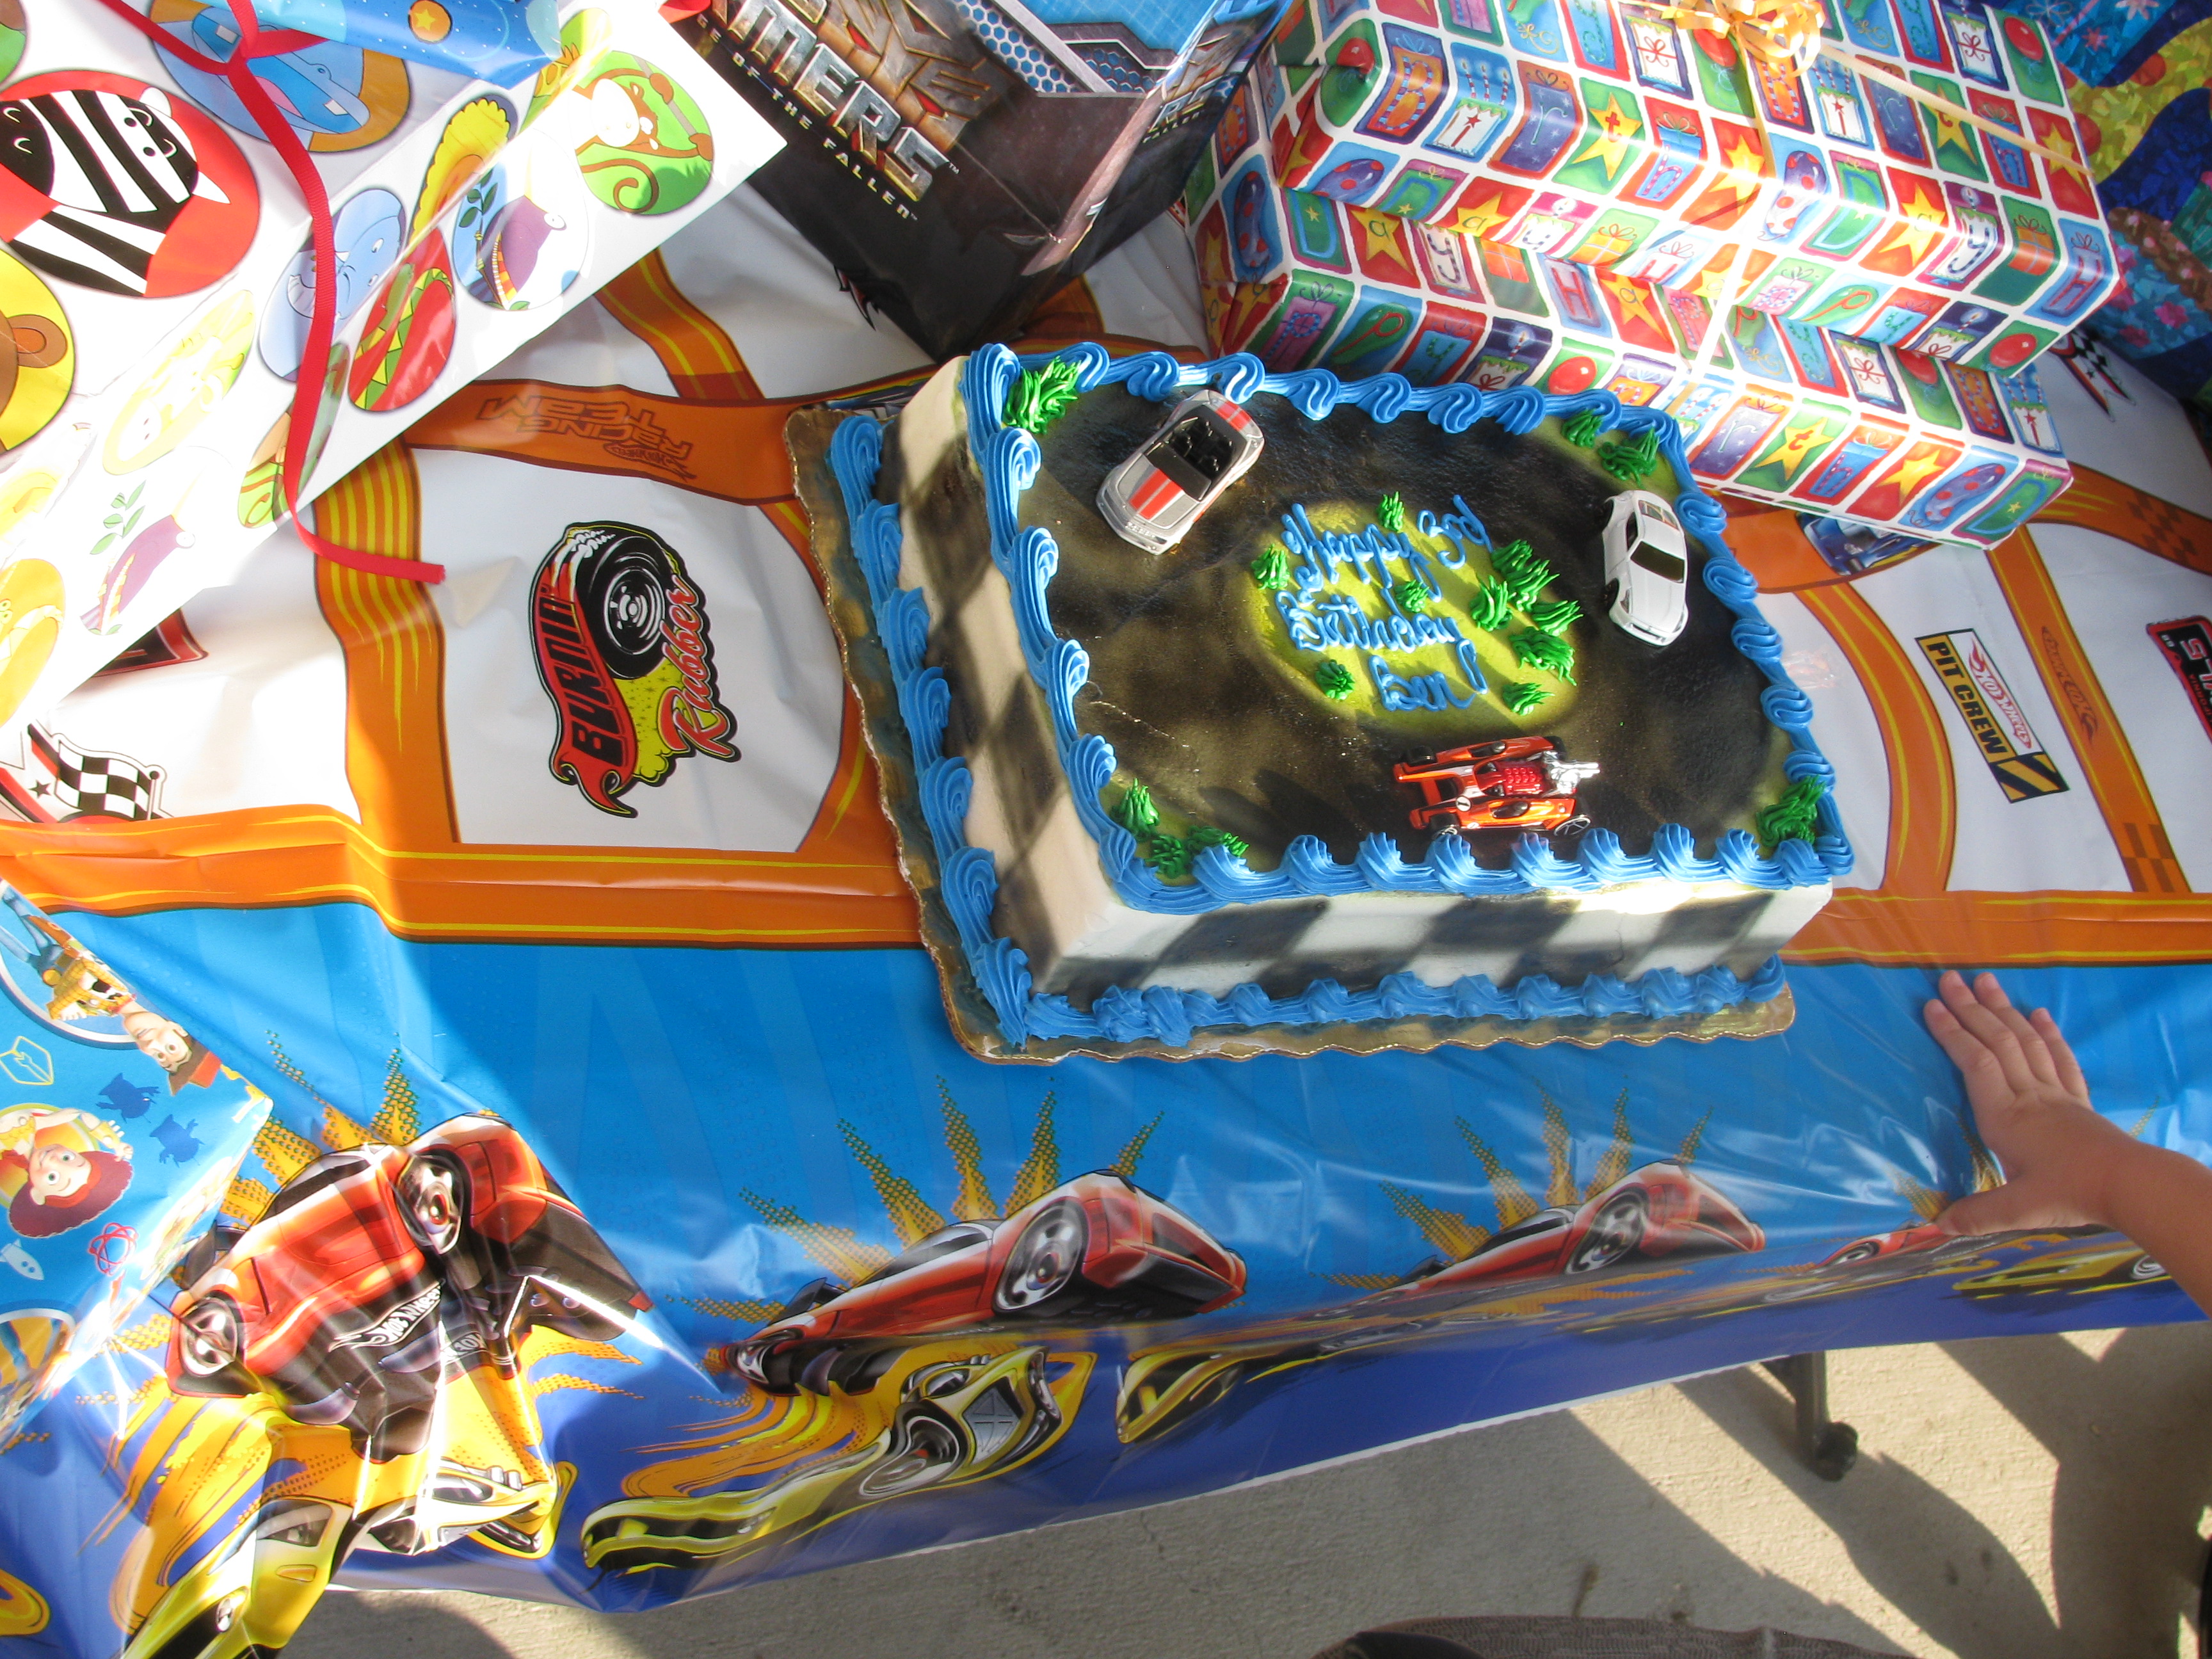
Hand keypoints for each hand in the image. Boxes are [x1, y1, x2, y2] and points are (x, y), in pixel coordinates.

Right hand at [1922, 970, 2137, 1236]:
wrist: (2131, 1185)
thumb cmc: (2071, 1193)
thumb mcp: (2019, 1210)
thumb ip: (1977, 1214)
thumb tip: (1937, 1224)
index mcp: (2006, 1116)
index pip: (1975, 1064)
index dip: (1953, 1033)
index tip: (1932, 1006)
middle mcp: (2029, 1096)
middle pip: (1999, 1042)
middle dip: (1972, 1008)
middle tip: (1951, 977)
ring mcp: (2056, 1094)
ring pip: (2027, 1042)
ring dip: (2005, 1010)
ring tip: (1988, 981)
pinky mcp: (2078, 1101)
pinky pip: (2061, 1059)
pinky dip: (2049, 1033)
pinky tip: (2040, 1014)